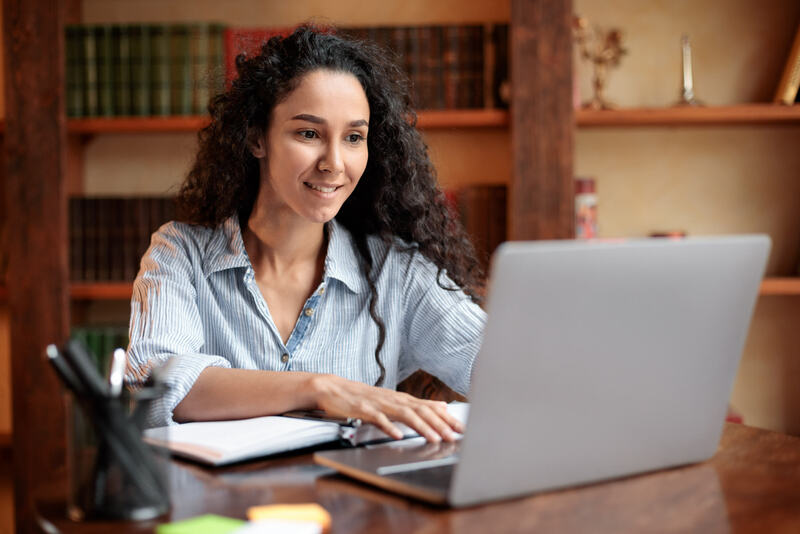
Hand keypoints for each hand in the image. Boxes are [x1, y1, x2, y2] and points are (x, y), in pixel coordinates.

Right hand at [309, 374, 463, 442]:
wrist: (333, 388)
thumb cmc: (362, 397)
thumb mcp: (392, 399)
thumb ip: (416, 404)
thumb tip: (441, 406)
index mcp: (401, 399)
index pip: (429, 407)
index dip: (446, 418)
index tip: (462, 428)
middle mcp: (393, 399)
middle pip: (421, 411)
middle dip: (440, 424)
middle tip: (455, 436)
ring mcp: (379, 404)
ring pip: (404, 415)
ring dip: (421, 427)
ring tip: (434, 438)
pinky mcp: (364, 410)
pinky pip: (378, 419)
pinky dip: (389, 427)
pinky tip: (398, 435)